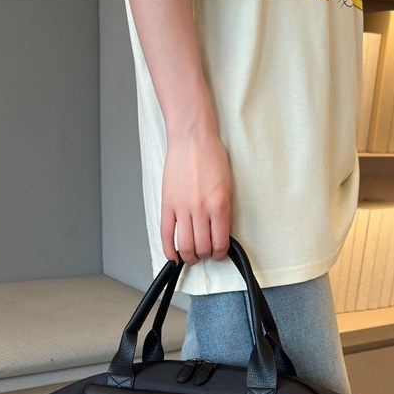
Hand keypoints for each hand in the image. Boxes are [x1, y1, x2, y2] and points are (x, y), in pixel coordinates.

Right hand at [161, 121, 231, 265]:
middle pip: (202, 247)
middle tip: (206, 253)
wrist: (192, 137)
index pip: (220, 243)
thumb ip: (224, 212)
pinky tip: (173, 256)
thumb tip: (220, 234)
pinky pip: (166, 234)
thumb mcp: (227, 187)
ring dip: (189, 256)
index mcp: (219, 205)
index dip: (221, 254)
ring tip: (192, 255)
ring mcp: (182, 207)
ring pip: (184, 245)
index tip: (220, 253)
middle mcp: (200, 209)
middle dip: (206, 255)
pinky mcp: (167, 204)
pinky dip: (169, 250)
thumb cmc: (211, 157)